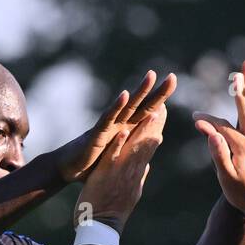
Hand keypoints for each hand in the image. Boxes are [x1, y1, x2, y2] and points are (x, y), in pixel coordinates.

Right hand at [57, 70, 176, 182]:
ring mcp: (109, 126)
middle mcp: (120, 123)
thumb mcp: (121, 155)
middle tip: (173, 77)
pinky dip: (116, 107)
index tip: (173, 82)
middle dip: (158, 92)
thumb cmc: (94, 161)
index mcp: (128, 129)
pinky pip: (108, 118)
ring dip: (140, 91)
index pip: (149, 112)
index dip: (161, 99)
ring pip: (127, 106)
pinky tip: (124, 95)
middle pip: (143, 105)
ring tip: (151, 76)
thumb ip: (138, 146)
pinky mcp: (97, 133)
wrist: (70, 168)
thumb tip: (155, 140)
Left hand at [76, 106, 167, 232]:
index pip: (150, 148)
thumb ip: (139, 177)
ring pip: (134, 148)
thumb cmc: (112, 212)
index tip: (162, 114)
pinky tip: (122, 132)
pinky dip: (117, 145)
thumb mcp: (131, 193)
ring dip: (142, 130)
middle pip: (147, 144)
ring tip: (151, 112)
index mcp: (137, 174)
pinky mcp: (106, 176)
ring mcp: (120, 174)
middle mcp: (132, 172)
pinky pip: (113, 158)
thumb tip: (147, 167)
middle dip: (154, 124)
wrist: (101, 229)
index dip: (156, 130)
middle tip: (163, 105)